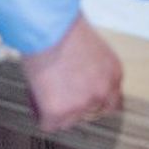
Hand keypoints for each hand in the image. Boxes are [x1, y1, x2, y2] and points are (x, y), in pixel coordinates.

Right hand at [20, 16, 123, 132]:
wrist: (46, 24)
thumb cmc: (63, 24)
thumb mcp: (90, 45)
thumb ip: (91, 66)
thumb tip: (79, 75)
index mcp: (113, 73)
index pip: (111, 102)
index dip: (91, 99)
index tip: (79, 96)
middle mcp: (103, 92)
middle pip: (89, 114)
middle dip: (74, 106)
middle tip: (57, 91)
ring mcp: (82, 104)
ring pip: (67, 121)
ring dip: (55, 108)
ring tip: (43, 84)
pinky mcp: (59, 112)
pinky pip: (47, 124)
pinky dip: (39, 111)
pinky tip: (35, 93)